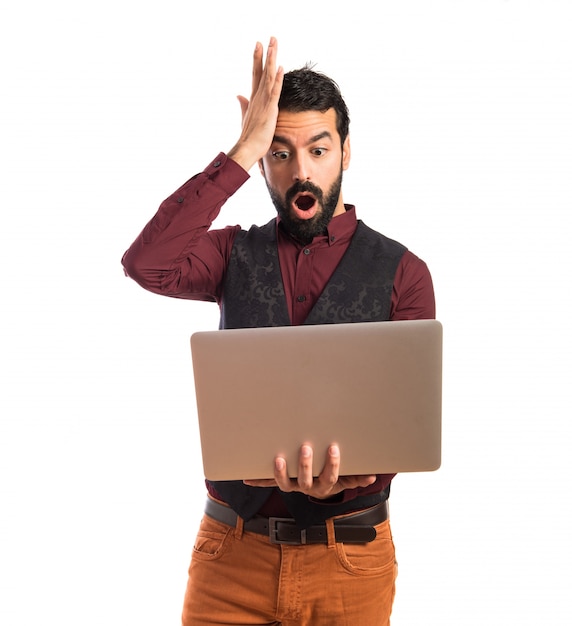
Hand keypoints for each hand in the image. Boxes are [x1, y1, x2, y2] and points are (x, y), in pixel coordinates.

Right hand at [227, 37, 283, 170]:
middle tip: (267, 38)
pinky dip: (277, 80)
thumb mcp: (246, 118)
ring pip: (267, 77)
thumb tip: (239, 95)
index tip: (259, 45)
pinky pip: (274, 92)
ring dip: (271, 61)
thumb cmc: (249, 137)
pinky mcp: (269, 110)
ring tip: (274, 45)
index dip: (257, 60)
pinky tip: (280, 68)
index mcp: (253, 99)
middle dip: (264, 54)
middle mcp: (257, 98)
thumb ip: (243, 105)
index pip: (256, 75)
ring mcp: (262, 103)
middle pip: (261, 72)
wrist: (247, 149)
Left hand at [244, 444, 376, 499]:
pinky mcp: (281, 482)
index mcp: (325, 485)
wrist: (320, 488)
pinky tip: (245, 479)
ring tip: (278, 459)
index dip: (332, 464)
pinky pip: (268, 483)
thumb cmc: (333, 476)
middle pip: (306, 480)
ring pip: (285, 484)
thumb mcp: (347, 478)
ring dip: (280, 473)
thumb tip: (372, 477)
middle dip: (306, 464)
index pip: (330, 475)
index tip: (333, 448)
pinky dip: (257, 481)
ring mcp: (293, 485)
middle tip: (305, 447)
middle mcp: (308, 487)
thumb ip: (358, 477)